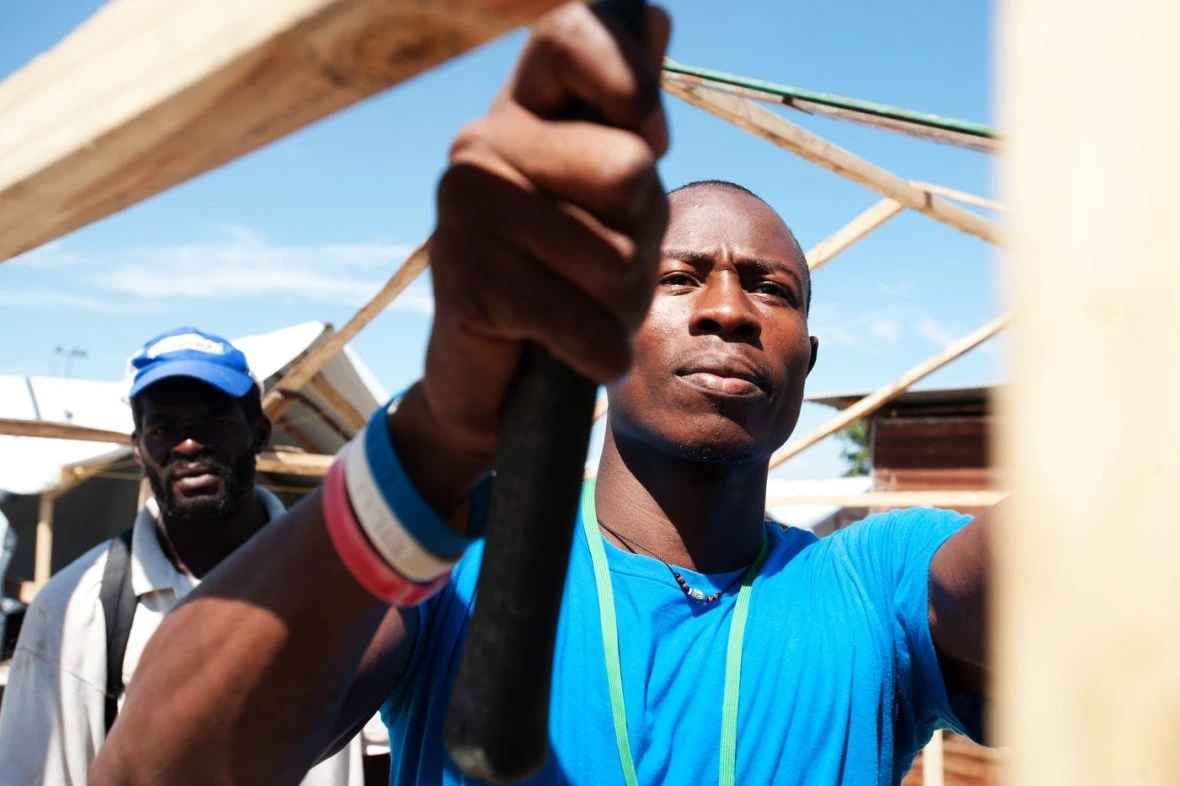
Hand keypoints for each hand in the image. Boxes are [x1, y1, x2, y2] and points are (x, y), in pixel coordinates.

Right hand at [393, 2, 671, 510]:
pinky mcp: (466, 285)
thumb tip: (653, 15)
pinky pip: (584, 321)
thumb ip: (627, 116)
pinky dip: (600, 351)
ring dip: (623, 305)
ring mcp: (466, 215)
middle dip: (645, 238)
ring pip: (616, 256)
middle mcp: (482, 147)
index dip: (624, 74)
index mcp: (522, 111)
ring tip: (587, 309)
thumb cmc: (566, 273)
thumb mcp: (609, 192)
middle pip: (629, 169)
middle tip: (610, 267)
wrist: (494, 375)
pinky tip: (577, 350)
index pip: (568, 34)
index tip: (647, 130)